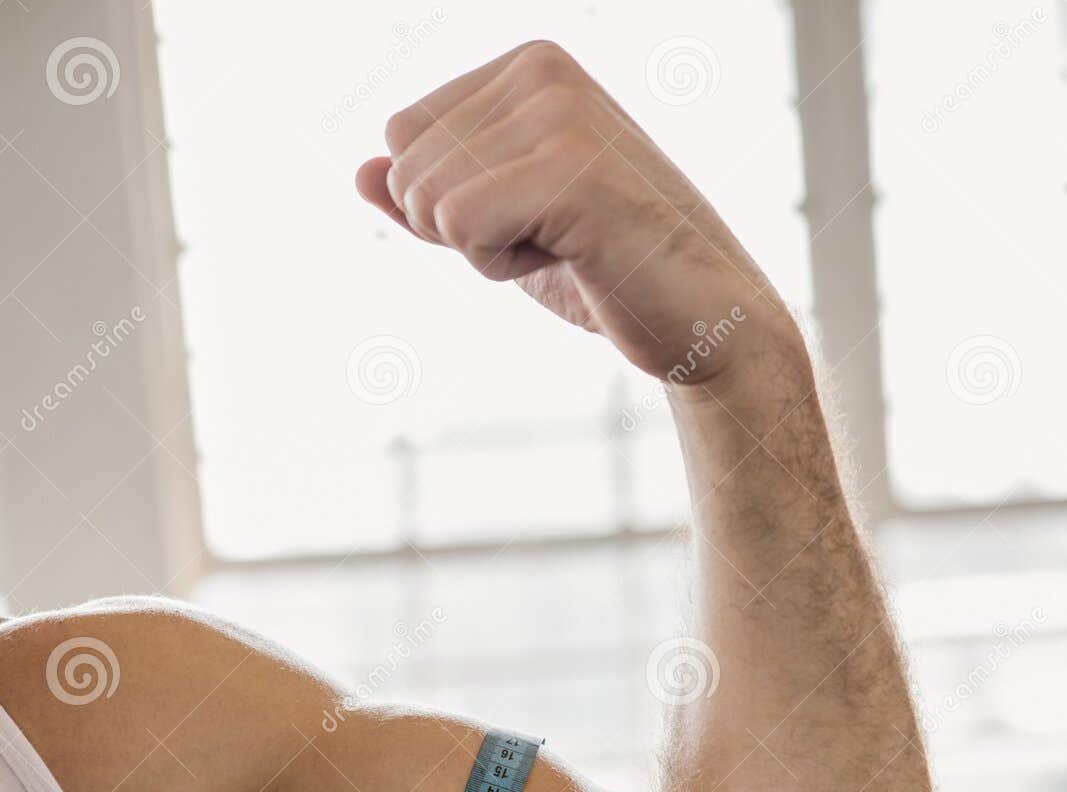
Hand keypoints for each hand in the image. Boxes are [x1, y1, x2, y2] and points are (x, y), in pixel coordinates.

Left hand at [356, 40, 796, 384]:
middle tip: (552, 240)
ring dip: (486, 252)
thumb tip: (358, 175)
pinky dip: (501, 266)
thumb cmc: (610, 276)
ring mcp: (559, 114)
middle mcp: (543, 71)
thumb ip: (433, 200)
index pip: (403, 135)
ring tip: (568, 247)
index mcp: (530, 66)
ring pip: (428, 199)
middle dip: (461, 231)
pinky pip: (458, 227)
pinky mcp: (569, 170)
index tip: (534, 218)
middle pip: (406, 164)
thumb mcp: (505, 232)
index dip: (451, 205)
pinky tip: (572, 259)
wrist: (705, 321)